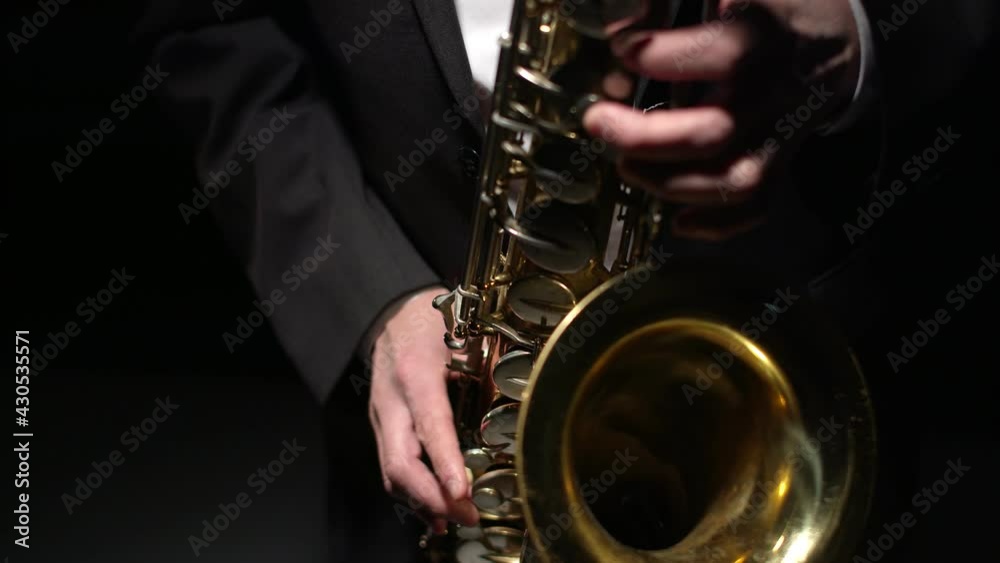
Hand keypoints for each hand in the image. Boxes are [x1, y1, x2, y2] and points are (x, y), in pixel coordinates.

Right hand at [368, 286, 478, 533]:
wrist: (389, 314)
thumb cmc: (429, 321)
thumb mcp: (464, 335)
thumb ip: (490, 370)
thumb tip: (521, 404)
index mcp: (415, 376)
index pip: (429, 427)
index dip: (445, 464)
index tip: (462, 492)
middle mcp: (392, 403)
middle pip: (400, 464)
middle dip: (433, 498)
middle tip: (467, 515)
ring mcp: (382, 418)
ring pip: (393, 473)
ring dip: (423, 503)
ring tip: (455, 520)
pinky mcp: (382, 428)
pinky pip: (391, 468)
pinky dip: (412, 495)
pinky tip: (434, 512)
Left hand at [585, 0, 862, 239]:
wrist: (839, 35)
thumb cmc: (774, 7)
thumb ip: (672, 1)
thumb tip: (620, 25)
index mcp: (769, 36)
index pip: (724, 54)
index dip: (661, 55)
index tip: (623, 48)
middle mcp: (778, 91)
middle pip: (715, 132)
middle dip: (646, 137)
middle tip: (599, 121)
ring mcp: (783, 133)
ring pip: (733, 180)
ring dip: (670, 183)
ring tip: (625, 165)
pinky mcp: (783, 161)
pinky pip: (759, 205)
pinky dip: (719, 223)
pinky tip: (680, 220)